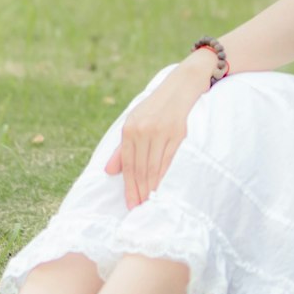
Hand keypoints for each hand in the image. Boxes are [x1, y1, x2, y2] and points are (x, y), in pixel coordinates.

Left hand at [105, 56, 212, 209]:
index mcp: (130, 127)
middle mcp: (143, 129)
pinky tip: (164, 188)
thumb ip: (123, 147)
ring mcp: (161, 130)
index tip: (130, 204)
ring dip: (152, 188)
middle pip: (140, 168)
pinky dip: (166, 177)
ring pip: (154, 167)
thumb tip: (109, 171)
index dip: (128, 186)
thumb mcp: (136, 120)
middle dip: (139, 191)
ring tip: (151, 204)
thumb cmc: (159, 105)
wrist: (184, 83)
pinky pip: (170, 160)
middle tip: (140, 210)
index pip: (128, 164)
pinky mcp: (179, 132)